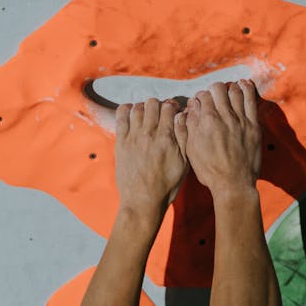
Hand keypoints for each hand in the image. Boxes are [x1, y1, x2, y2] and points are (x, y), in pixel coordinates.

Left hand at [115, 97, 189, 213]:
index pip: (168, 108)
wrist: (143, 200)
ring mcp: (133, 137)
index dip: (172, 106)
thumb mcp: (184, 163)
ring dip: (143, 108)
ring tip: (147, 115)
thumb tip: (183, 116)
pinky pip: (121, 117)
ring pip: (137, 108)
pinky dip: (126, 110)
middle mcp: (149, 133)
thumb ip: (184, 137)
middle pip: (153, 104)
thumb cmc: (166, 185)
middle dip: (158, 105)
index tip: (173, 111)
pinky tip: (131, 113)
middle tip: (159, 114)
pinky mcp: (121, 142)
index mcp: (167, 138)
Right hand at [174, 80, 260, 195]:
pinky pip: (251, 101)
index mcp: (207, 121)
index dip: (200, 97)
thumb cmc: (210, 170)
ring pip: (236, 91)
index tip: (200, 102)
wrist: (233, 183)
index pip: (203, 96)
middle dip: (214, 89)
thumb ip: (190, 125)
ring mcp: (241, 120)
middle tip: (213, 95)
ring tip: (228, 89)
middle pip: (219, 89)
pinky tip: (244, 85)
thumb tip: (191, 107)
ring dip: (230, 87)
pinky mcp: (253, 126)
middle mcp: (225, 116)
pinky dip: (247, 89)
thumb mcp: (191, 149)